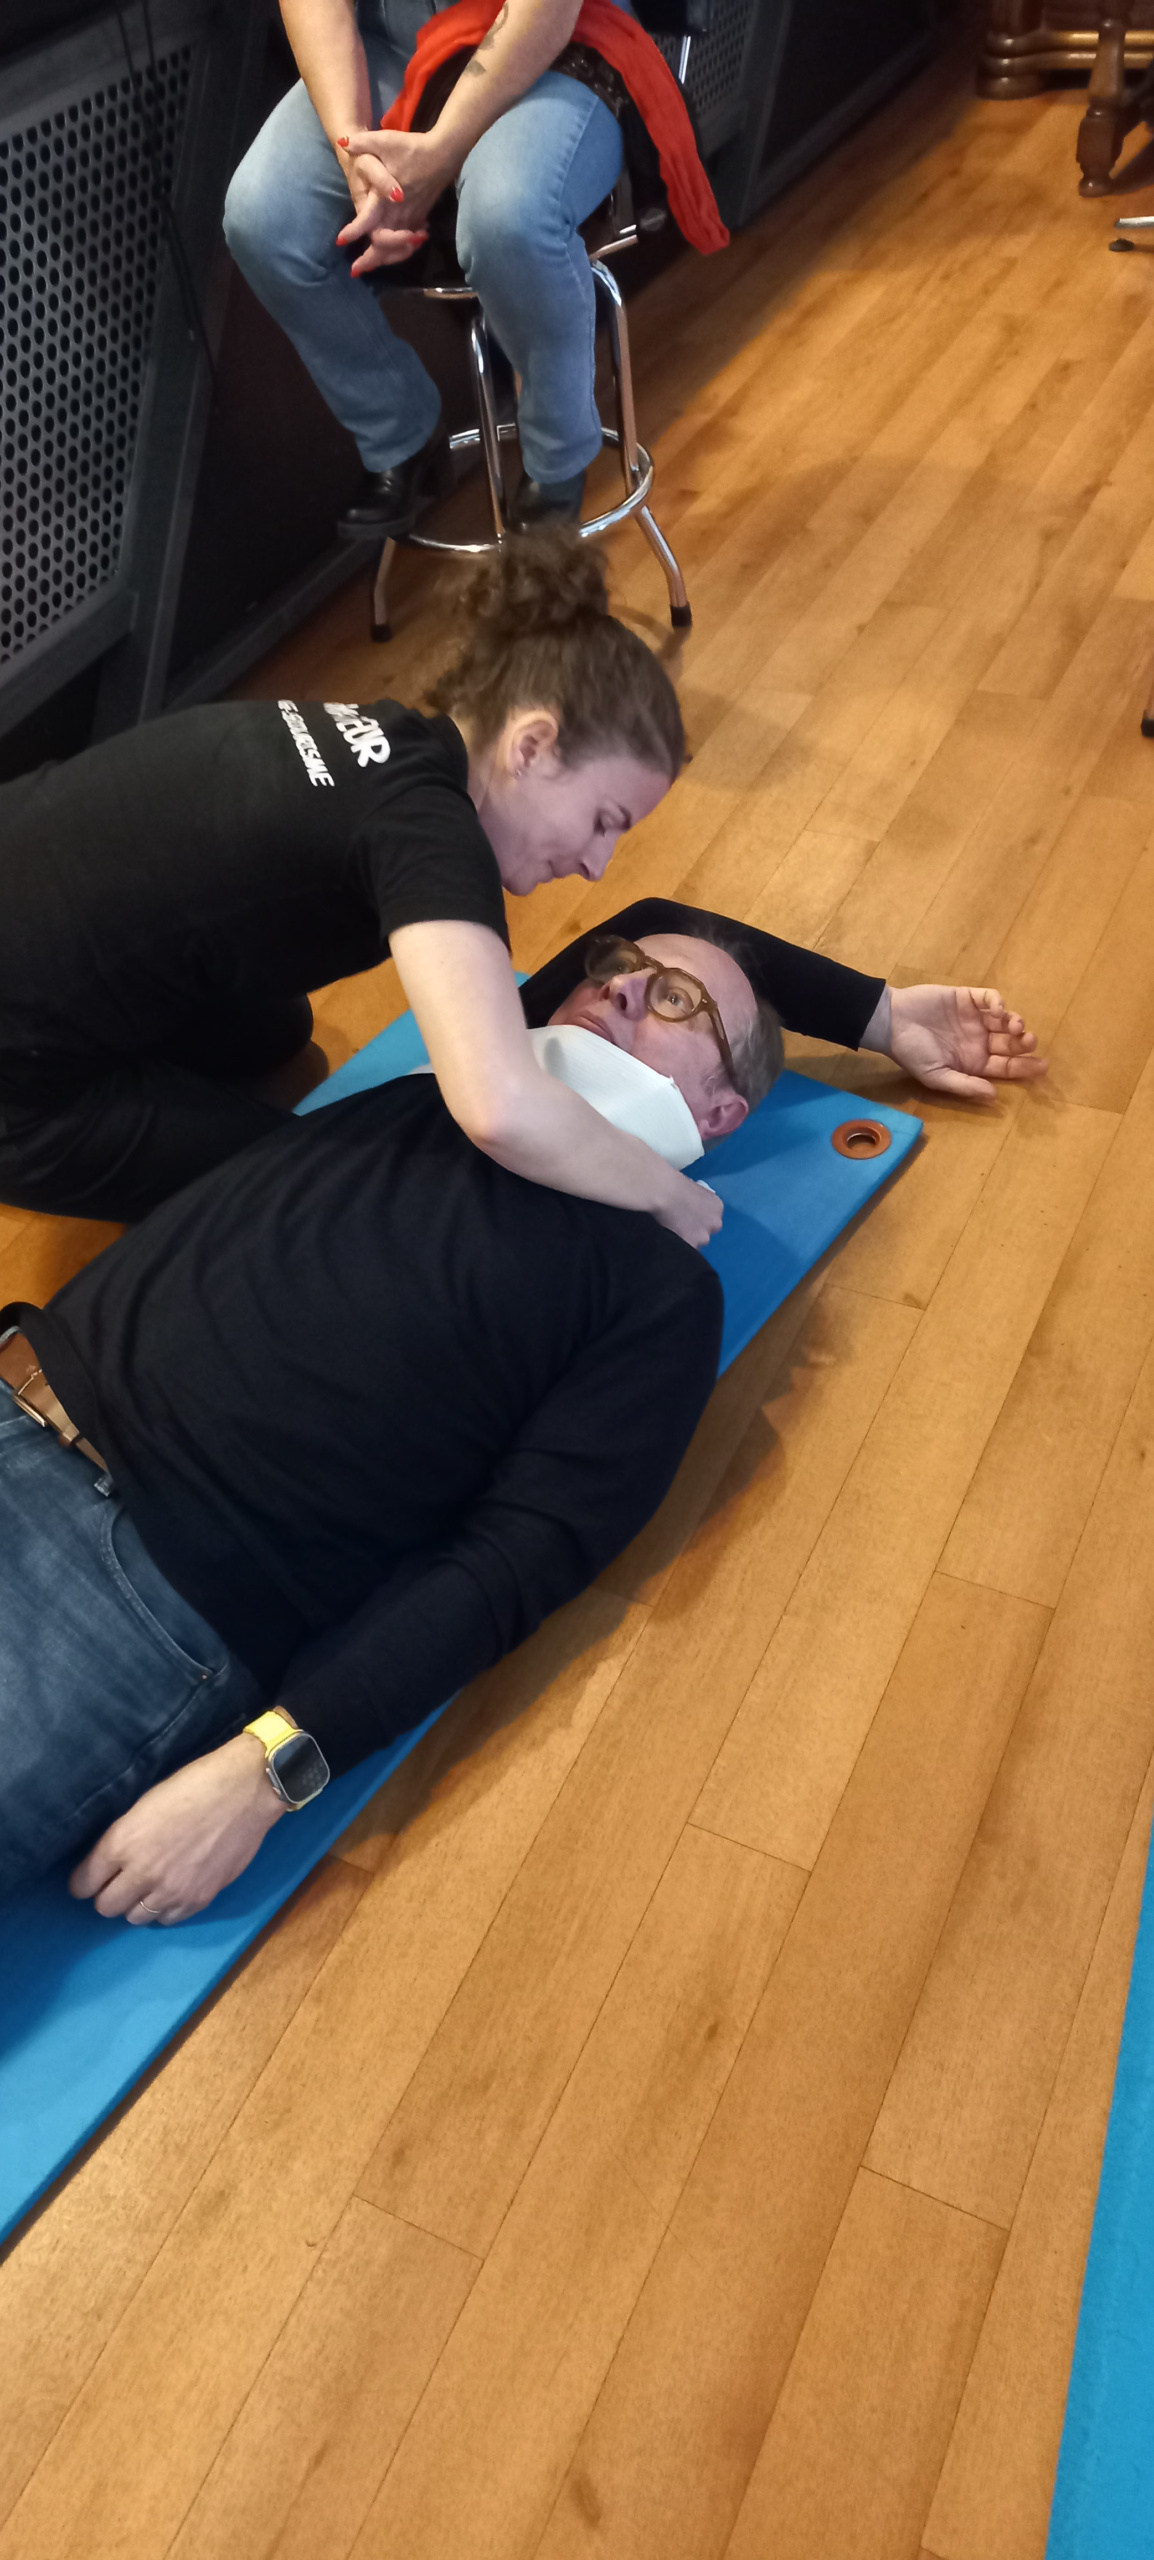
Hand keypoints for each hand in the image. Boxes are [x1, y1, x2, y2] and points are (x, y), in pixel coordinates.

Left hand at [69, 1733, 283, 1925]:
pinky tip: (172, 1890)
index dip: (83, 1882)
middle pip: (106, 1907)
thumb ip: (123, 1838)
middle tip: (120, 1881)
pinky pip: (167, 1919)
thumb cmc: (193, 1785)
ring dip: (136, 1904)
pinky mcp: (198, 1899)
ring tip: (148, 1886)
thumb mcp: (144, 1805)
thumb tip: (109, 1863)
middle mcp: (142, 1873)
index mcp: (122, 1843)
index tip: (90, 1879)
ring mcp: (171, 1890)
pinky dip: (164, 1909)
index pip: (83, 1884)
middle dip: (108, 1895)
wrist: (245, 1791)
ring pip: (134, 1918)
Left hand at [336, 128, 450, 274]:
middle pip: (383, 243)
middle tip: (355, 271)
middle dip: (370, 259)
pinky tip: (391, 255)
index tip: (340, 240)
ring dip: (385, 258)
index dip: (354, 230)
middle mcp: (399, 211)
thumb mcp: (386, 140)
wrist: (443, 153)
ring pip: (397, 246)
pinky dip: (399, 251)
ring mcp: (411, 216)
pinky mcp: (419, 216)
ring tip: (369, 267)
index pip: (369, 219)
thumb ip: (363, 143)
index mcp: (386, 197)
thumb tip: (343, 143)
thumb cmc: (413, 147)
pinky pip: (408, 242)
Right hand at [656, 1175, 723, 1251]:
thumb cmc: (673, 1183)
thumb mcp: (692, 1189)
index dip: (698, 1219)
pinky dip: (675, 1246)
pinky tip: (665, 1237)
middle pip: (705, 1232)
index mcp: (717, 1206)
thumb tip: (688, 1208)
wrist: (663, 1191)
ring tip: (669, 1231)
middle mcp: (715, 1223)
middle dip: (694, 1232)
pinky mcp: (690, 1245)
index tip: (687, 1218)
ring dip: (685, 1239)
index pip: (711, 1219)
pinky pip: (683, 1250)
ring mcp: (703, 1236)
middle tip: (678, 1225)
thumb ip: (696, 1202)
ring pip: (695, 1243)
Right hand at [887, 984, 1047, 1105]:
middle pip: (1010, 1044)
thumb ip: (965, 1085)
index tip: (1042, 1067)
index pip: (1005, 1066)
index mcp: (973, 1062)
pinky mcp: (966, 997)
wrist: (890, 1022)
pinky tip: (998, 1010)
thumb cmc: (911, 1053)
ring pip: (1004, 1020)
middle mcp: (978, 1040)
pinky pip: (989, 998)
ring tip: (1016, 1027)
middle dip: (1024, 1044)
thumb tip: (995, 1096)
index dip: (1025, 1067)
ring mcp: (974, 1018)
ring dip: (1015, 1023)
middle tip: (1031, 1043)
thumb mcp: (936, 1076)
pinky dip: (997, 1002)